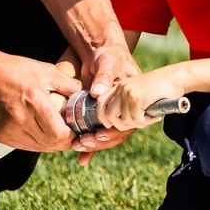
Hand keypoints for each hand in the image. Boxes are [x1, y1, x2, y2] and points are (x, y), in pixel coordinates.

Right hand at [0, 50, 81, 152]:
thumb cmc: (14, 69)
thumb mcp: (45, 70)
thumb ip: (68, 85)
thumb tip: (87, 96)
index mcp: (33, 100)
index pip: (58, 133)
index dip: (71, 136)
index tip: (77, 131)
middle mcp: (18, 117)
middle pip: (50, 143)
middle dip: (64, 141)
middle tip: (71, 133)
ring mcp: (7, 129)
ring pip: (38, 147)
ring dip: (50, 143)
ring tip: (56, 130)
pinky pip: (25, 145)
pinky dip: (36, 141)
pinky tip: (40, 130)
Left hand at [66, 40, 142, 162]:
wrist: (102, 51)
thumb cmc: (110, 54)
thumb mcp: (109, 62)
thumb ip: (104, 76)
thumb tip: (97, 93)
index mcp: (131, 99)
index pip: (128, 122)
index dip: (114, 132)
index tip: (98, 135)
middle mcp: (124, 109)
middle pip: (117, 133)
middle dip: (100, 142)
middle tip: (83, 143)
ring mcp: (114, 113)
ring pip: (107, 136)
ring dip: (94, 145)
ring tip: (78, 148)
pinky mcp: (101, 114)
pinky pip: (98, 132)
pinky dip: (91, 145)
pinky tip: (82, 158)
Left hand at [95, 64, 189, 132]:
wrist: (177, 77)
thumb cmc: (161, 88)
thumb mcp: (140, 92)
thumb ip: (127, 104)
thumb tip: (119, 123)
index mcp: (120, 85)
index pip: (101, 103)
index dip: (104, 118)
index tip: (112, 125)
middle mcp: (121, 87)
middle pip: (109, 115)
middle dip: (121, 125)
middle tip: (138, 122)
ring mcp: (128, 92)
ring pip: (123, 120)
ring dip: (138, 124)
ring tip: (149, 118)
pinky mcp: (137, 97)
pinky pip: (136, 119)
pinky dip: (146, 122)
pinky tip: (155, 116)